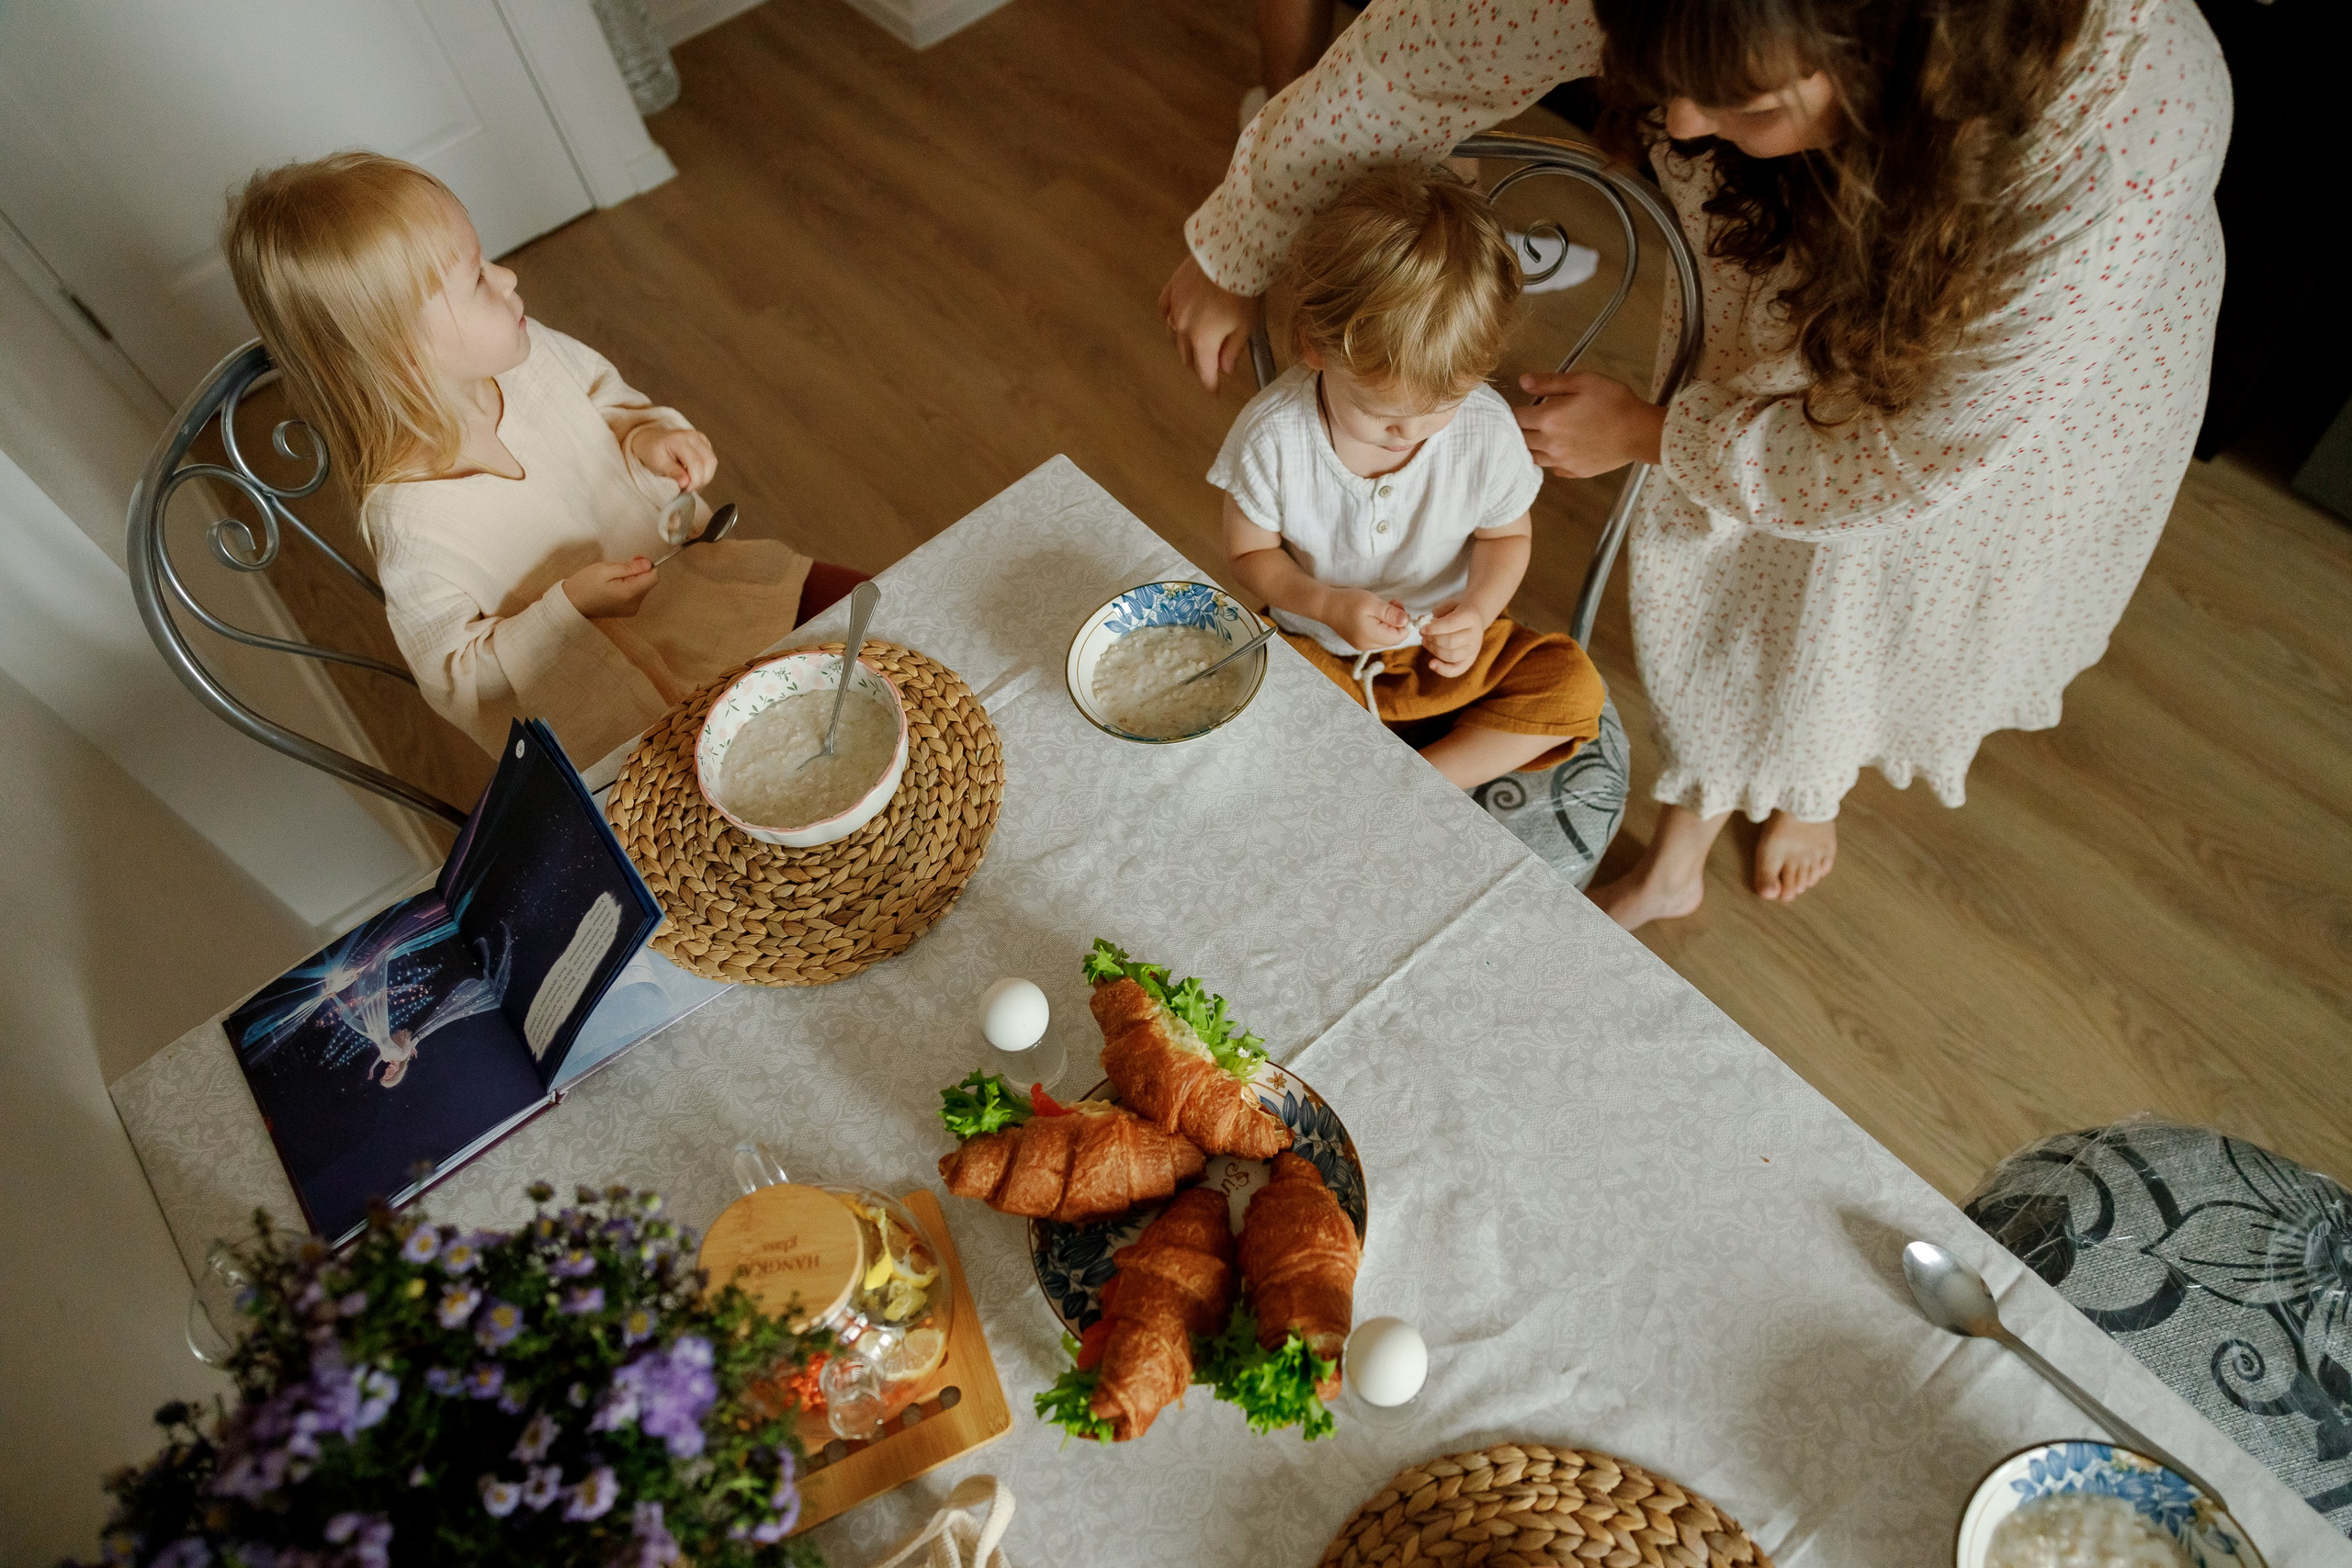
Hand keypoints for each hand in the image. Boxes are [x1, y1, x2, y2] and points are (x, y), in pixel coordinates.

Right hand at [565, 556, 657, 618]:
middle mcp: (634, 604)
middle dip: (638, 572)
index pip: (654, 577)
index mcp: (629, 593)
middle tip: (620, 568)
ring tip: (614, 579)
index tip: (634, 559)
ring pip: (643, 588)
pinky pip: (636, 595)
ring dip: (633, 579)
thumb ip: (629, 567)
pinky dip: (630, 587)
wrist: (572, 603)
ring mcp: (631, 610)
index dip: (647, 565)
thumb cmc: (585, 585)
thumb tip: (648, 564)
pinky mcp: (628, 611)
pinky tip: (615, 586)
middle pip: (649, 582)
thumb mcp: (605, 569)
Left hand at [630, 426, 717, 492]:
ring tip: (690, 481)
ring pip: (712, 461)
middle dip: (701, 480)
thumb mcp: (658, 464)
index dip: (694, 481)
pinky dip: (704, 470)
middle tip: (688, 487)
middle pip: (710, 462)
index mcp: (680, 440)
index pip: (696, 464)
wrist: (650, 440)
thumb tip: (686, 483)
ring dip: (704, 476)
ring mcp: (700, 438)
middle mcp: (693, 436)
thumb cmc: (652, 452)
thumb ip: (673, 473)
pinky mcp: (704, 442)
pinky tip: (692, 472)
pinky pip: (710, 459)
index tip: (685, 490)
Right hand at [1159, 253, 1260, 393]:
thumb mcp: (1246, 326)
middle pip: (1187, 357)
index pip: (1205, 373)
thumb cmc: (1243, 292)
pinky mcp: (1171, 289)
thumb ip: (1232, 351)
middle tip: (1210, 366)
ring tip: (1194, 345)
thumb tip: (1224, 369)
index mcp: (1203, 342)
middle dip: (1199, 365)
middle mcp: (1183, 329)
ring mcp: (1174, 308)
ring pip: (1174, 336)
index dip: (1210, 385)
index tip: (1215, 392)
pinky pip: (1165, 310)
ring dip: (1184, 345)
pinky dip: (1170, 319)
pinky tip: (1176, 320)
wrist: (1230, 254)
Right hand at [1324, 588, 1410, 651]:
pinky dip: (1381, 626)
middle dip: (1397, 622)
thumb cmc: (1348, 602)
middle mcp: (1368, 646)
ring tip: (1384, 606)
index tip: (1398, 606)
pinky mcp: (1359, 641)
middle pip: (1393, 638)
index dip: (1404, 623)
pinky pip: (1377, 637)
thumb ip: (1391, 614)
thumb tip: (1407, 621)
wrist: (1325, 605)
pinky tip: (1376, 614)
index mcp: (1371, 637)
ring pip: (1386, 637)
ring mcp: (1362, 645)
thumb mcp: (1372, 603)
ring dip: (1389, 623)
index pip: (1399, 636)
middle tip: (1393, 603)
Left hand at [1420, 599, 1489, 677]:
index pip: (1450, 624)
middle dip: (1432, 639)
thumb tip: (1421, 621)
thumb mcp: (1448, 605)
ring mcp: (1474, 649)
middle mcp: (1475, 634)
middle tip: (1422, 634)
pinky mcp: (1470, 660)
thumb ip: (1435, 614)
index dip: (1433, 628)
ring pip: (1451, 656)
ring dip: (1434, 650)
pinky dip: (1443, 670)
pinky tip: (1431, 664)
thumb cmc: (1457, 611)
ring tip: (1425, 642)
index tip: (1422, 628)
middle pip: (1450, 642)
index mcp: (1471, 617)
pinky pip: (1457, 670)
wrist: (1474, 618)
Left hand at [1514, 372, 1667, 478]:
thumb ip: (1550, 382)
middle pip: (1520, 439)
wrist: (1640, 431)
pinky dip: (1550, 459)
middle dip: (1520, 429)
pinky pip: (1552, 468)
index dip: (1513, 411)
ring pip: (1532, 457)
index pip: (1515, 418)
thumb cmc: (1614, 402)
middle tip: (1527, 421)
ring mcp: (1561, 461)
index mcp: (1548, 419)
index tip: (1518, 407)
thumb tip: (1523, 382)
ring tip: (1540, 436)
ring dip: (1532, 446)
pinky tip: (1558, 450)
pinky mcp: (1574, 472)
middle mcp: (1549, 444)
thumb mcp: (1583, 381)